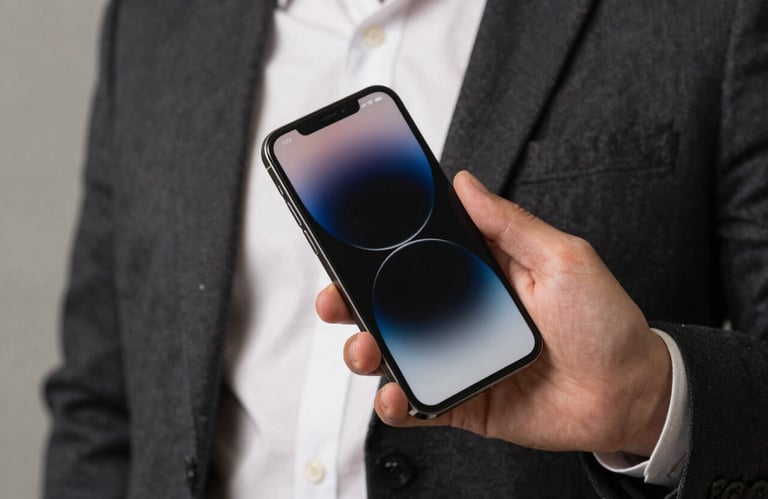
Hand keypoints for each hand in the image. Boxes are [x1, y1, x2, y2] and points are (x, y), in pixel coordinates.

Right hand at [316, 170, 671, 455]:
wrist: (628, 394)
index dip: (379, 250)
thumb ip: (509, 224)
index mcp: (480, 275)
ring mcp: (458, 360)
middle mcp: (461, 316)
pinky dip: (398, 404)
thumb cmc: (604, 323)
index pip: (417, 257)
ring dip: (366, 351)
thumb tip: (465, 183)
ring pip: (394, 354)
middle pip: (393, 306)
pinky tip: (395, 396)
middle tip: (336, 299)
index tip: (347, 241)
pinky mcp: (463, 400)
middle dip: (354, 301)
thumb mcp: (563, 259)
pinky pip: (418, 404)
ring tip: (365, 350)